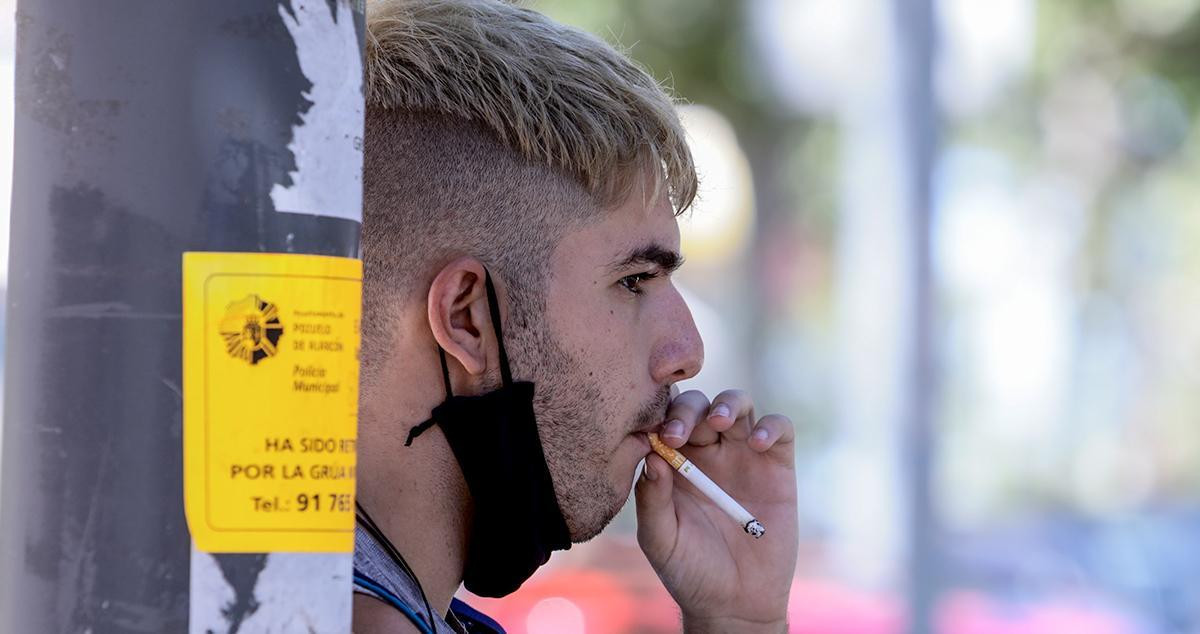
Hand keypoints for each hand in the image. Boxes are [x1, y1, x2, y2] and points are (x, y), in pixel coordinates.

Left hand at [635, 389, 797, 632]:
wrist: (735, 602)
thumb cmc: (690, 570)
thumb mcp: (660, 539)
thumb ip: (651, 500)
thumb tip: (652, 457)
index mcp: (675, 462)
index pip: (665, 419)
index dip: (659, 415)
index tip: (655, 434)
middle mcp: (708, 452)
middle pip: (699, 405)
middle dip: (687, 410)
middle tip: (679, 433)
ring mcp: (743, 455)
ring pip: (738, 404)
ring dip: (727, 404)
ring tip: (718, 422)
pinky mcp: (777, 465)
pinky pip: (780, 428)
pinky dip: (771, 426)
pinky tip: (757, 444)